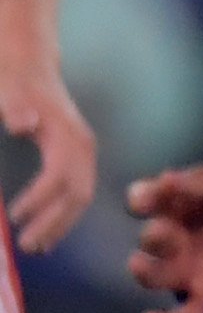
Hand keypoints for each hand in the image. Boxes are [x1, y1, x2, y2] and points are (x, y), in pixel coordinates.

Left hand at [0, 41, 95, 250]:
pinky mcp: (76, 159)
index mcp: (68, 134)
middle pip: (77, 194)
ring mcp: (82, 154)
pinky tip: (46, 232)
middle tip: (26, 246)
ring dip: (60, 225)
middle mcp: (82, 147)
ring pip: (80, 198)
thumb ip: (16, 105)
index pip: (60, 176)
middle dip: (54, 223)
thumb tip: (22, 124)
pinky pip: (76, 194)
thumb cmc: (15, 79)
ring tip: (36, 246)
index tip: (14, 216)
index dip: (40, 199)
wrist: (29, 66)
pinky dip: (63, 216)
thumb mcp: (10, 88)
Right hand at [124, 164, 202, 312]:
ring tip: (157, 263)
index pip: (145, 201)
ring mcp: (191, 271)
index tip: (145, 200)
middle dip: (155, 237)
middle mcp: (180, 239)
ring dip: (148, 270)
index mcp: (181, 207)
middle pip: (150, 242)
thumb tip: (167, 180)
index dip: (141, 199)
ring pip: (154, 276)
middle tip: (172, 232)